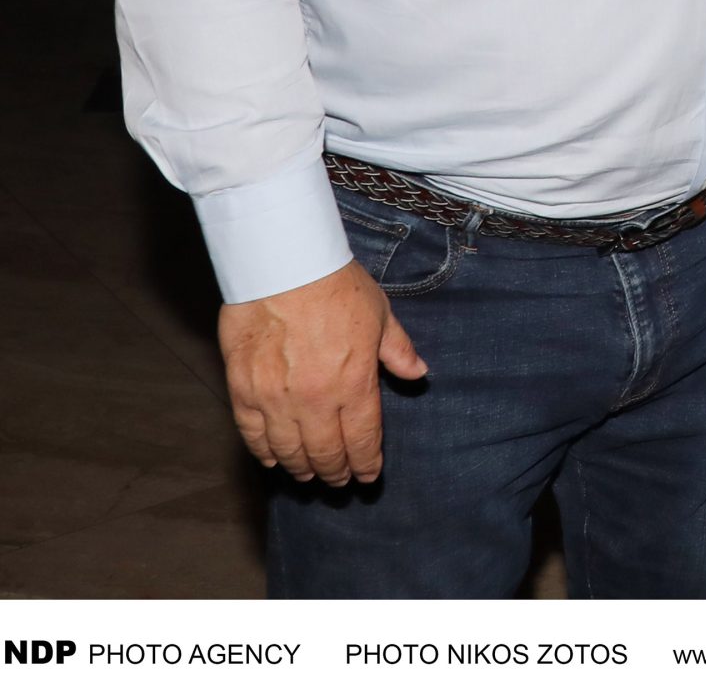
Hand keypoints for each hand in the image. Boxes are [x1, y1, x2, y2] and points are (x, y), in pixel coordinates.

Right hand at [215, 261, 427, 486]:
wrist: (283, 267)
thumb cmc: (336, 286)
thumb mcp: (380, 315)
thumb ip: (398, 350)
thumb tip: (418, 374)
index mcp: (354, 383)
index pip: (363, 439)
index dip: (366, 463)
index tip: (368, 476)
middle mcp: (316, 400)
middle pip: (326, 452)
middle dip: (336, 471)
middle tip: (339, 481)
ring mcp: (276, 398)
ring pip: (289, 451)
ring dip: (301, 468)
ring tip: (309, 475)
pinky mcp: (243, 390)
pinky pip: (252, 434)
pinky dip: (264, 453)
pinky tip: (273, 461)